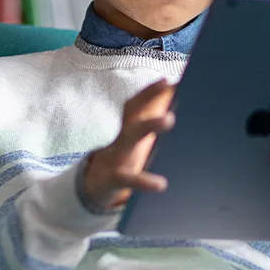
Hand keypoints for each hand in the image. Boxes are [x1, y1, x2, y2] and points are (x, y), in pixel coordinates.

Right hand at [83, 79, 175, 209]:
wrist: (95, 189)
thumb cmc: (122, 161)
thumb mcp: (133, 144)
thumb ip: (150, 130)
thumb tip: (174, 113)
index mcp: (125, 130)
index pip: (134, 105)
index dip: (147, 91)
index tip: (165, 80)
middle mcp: (118, 139)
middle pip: (130, 113)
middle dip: (147, 97)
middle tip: (167, 85)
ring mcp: (114, 157)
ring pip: (129, 137)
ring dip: (149, 125)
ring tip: (170, 118)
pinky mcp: (113, 179)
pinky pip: (129, 179)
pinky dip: (144, 181)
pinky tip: (161, 184)